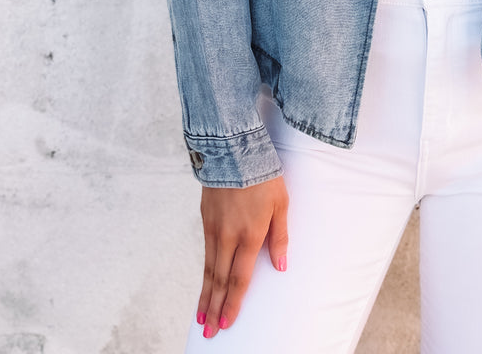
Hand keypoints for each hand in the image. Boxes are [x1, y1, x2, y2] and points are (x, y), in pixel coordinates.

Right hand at [197, 176, 288, 338]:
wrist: (234, 149)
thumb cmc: (263, 176)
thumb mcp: (280, 204)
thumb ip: (279, 237)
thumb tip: (280, 267)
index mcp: (248, 235)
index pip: (239, 278)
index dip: (233, 303)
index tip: (227, 322)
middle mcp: (227, 236)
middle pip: (219, 280)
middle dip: (214, 308)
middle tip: (209, 331)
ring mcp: (213, 228)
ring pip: (208, 269)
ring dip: (205, 295)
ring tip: (201, 316)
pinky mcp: (205, 219)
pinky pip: (205, 252)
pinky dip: (203, 272)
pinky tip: (204, 283)